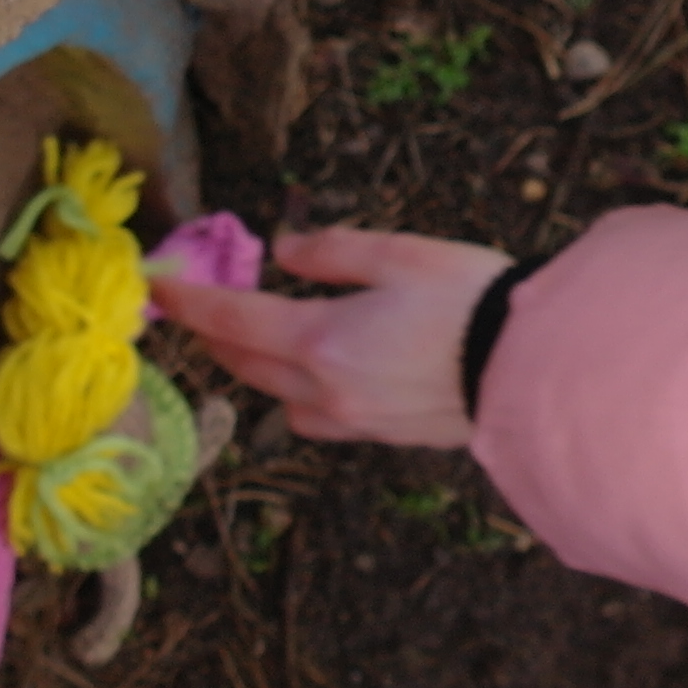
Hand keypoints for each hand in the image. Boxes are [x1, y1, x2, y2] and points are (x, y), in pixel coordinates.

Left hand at [150, 224, 503, 448]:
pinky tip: (317, 375)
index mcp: (321, 339)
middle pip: (246, 366)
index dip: (187, 302)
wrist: (533, 370)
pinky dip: (298, 394)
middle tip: (202, 308)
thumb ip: (333, 251)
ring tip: (255, 339)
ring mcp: (354, 420)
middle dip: (216, 336)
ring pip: (278, 398)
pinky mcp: (383, 435)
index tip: (155, 287)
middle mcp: (325, 389)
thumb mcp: (401, 253)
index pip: (230, 320)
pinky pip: (318, 419)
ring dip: (255, 368)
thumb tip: (283, 252)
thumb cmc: (471, 301)